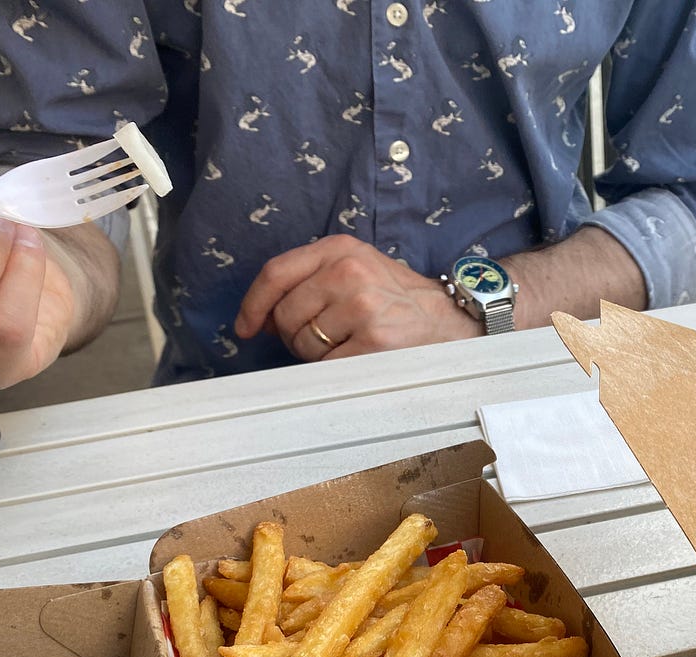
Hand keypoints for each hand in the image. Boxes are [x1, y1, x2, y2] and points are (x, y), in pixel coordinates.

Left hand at [234, 234, 478, 360]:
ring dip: (317, 355)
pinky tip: (358, 358)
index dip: (253, 305)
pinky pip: (327, 365)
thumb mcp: (356, 269)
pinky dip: (335, 369)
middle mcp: (348, 272)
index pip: (275, 274)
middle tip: (321, 340)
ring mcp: (362, 306)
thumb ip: (309, 282)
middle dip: (293, 336)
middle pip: (285, 315)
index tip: (245, 328)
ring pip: (304, 343)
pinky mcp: (374, 341)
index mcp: (339, 249)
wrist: (450, 319)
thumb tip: (260, 320)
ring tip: (347, 345)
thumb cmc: (395, 299)